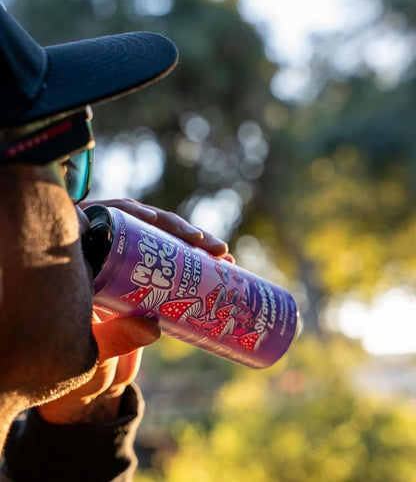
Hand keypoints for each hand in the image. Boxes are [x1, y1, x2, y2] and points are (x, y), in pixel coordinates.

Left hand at [38, 199, 232, 423]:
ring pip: (158, 241)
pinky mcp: (146, 284)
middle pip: (137, 226)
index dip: (129, 214)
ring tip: (221, 253)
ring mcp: (127, 272)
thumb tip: (151, 327)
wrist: (91, 388)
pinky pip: (170, 263)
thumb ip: (113, 341)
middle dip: (172, 227)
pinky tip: (220, 263)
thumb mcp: (90, 356)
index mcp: (79, 267)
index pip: (100, 224)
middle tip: (201, 240)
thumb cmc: (78, 371)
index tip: (155, 220)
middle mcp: (103, 263)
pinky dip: (194, 259)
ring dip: (191, 241)